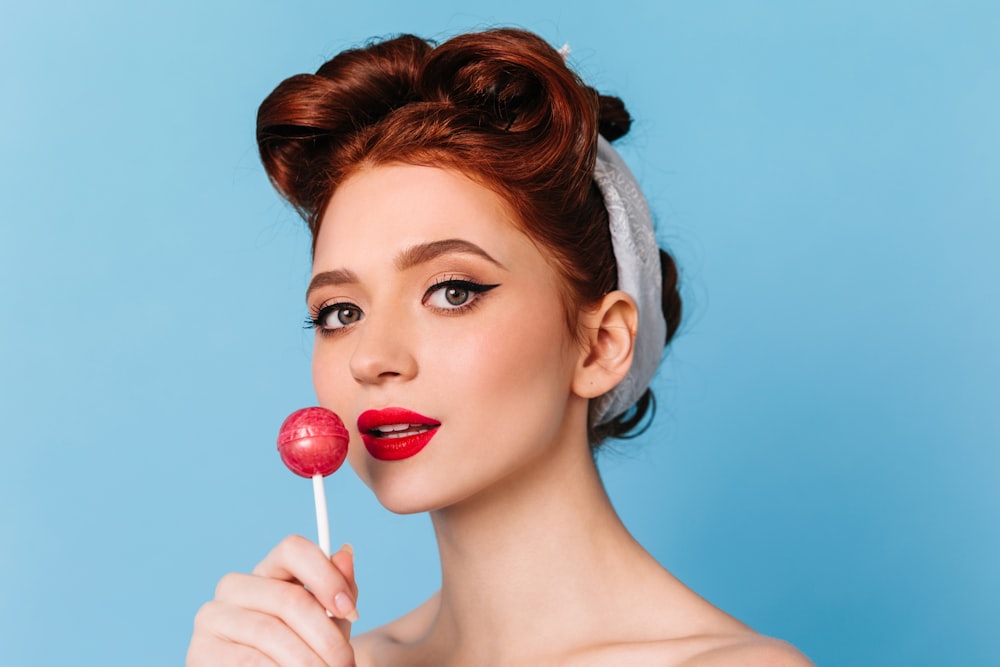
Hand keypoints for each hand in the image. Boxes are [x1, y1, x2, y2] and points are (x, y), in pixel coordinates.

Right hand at [187, 535, 358, 665]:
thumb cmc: (302, 648)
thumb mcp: (326, 620)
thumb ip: (337, 589)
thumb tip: (346, 554)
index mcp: (267, 570)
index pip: (293, 550)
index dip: (326, 576)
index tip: (351, 610)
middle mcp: (235, 586)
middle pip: (290, 599)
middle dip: (326, 637)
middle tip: (346, 663)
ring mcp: (214, 616)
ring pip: (272, 633)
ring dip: (307, 661)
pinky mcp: (201, 650)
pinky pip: (250, 661)